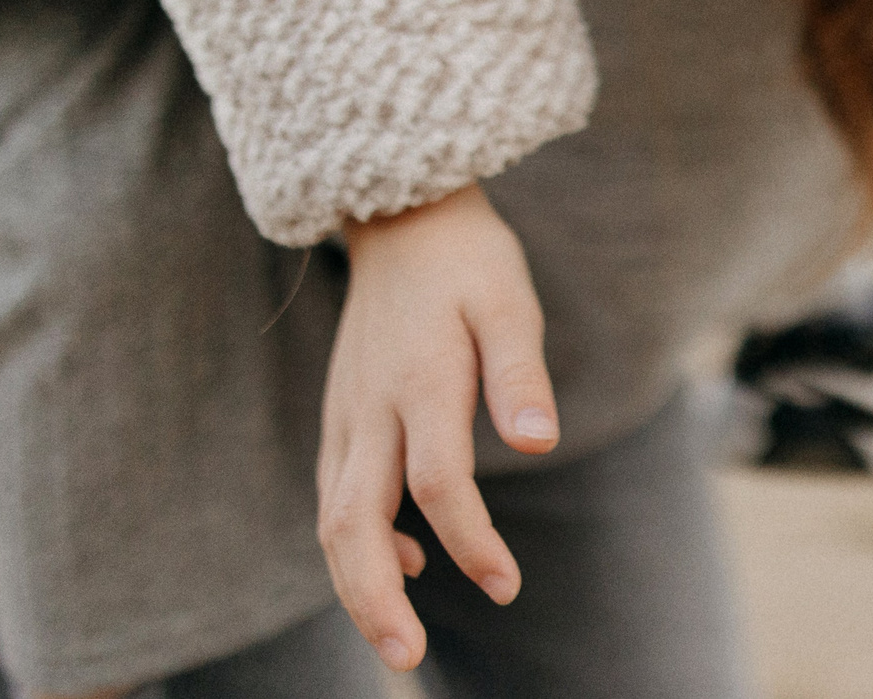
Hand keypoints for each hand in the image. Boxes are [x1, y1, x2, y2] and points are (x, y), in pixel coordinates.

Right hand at [316, 181, 558, 671]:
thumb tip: (540, 444)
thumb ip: (520, 375)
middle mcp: (370, 409)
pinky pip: (336, 496)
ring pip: (332, 518)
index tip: (506, 584)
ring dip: (356, 585)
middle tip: (406, 659)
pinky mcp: (341, 419)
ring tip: (396, 639)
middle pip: (351, 522)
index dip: (471, 542)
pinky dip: (358, 543)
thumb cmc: (469, 263)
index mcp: (418, 382)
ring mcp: (346, 416)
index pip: (437, 483)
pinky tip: (407, 563)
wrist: (402, 218)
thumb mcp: (509, 302)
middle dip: (372, 600)